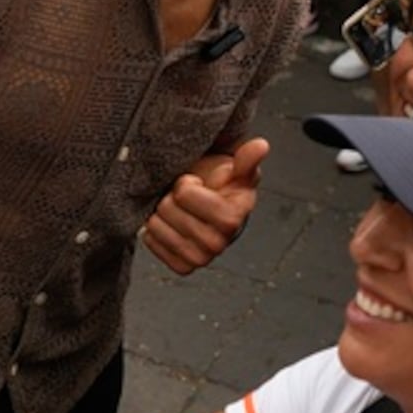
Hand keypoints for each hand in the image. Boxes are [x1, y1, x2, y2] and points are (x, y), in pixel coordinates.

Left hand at [141, 138, 269, 275]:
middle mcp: (217, 244)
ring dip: (161, 212)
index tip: (197, 183)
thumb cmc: (223, 188)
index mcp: (230, 219)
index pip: (184, 194)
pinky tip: (171, 224)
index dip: (186, 183)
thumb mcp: (236, 168)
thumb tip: (261, 146)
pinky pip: (151, 242)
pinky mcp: (181, 266)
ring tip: (179, 210)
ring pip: (155, 226)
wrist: (214, 209)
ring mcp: (199, 258)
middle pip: (168, 209)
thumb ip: (247, 158)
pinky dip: (155, 230)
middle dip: (172, 196)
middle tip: (186, 198)